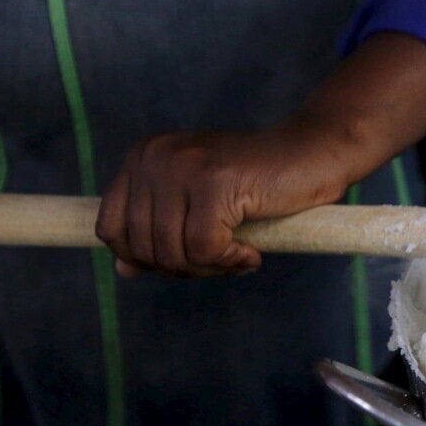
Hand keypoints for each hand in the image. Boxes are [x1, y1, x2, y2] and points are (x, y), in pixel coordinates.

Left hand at [95, 32, 425, 276]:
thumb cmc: (259, 182)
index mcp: (142, 156)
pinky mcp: (215, 181)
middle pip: (141, 246)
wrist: (314, 154)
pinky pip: (205, 248)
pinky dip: (230, 261)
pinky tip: (251, 253)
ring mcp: (183, 166)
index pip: (111, 228)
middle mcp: (154, 156)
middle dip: (182, 267)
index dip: (144, 258)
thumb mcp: (197, 205)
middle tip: (222, 260)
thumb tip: (124, 271)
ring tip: (239, 255)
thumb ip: (159, 231)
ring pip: (172, 251)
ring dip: (209, 267)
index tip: (186, 259)